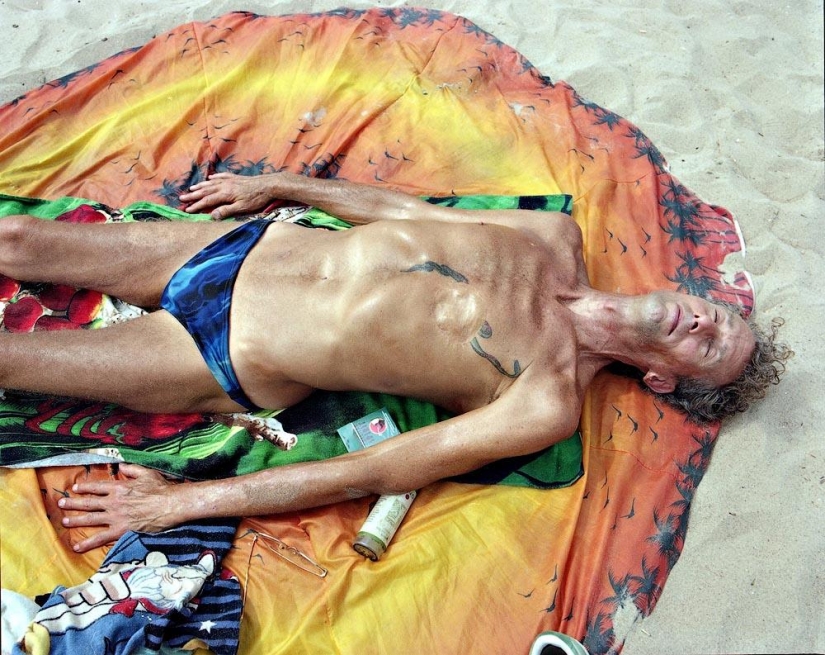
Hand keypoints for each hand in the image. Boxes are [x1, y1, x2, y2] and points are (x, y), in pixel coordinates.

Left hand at [58, 464, 180, 552]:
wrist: (170, 504)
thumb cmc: (161, 488)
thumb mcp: (147, 473)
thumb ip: (132, 469)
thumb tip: (121, 466)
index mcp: (119, 487)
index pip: (97, 486)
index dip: (85, 487)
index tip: (75, 488)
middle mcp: (113, 501)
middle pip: (89, 502)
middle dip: (73, 503)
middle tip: (61, 503)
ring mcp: (115, 517)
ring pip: (90, 519)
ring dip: (76, 520)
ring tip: (64, 521)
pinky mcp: (120, 530)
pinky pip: (100, 538)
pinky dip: (87, 543)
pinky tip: (76, 546)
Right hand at [179, 172, 276, 218]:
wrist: (268, 185)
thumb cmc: (256, 198)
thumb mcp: (242, 208)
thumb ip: (226, 211)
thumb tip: (211, 215)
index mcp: (225, 194)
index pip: (207, 201)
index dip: (196, 205)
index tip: (187, 210)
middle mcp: (224, 185)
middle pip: (205, 191)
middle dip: (193, 195)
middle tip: (181, 198)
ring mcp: (230, 180)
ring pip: (211, 183)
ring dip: (200, 186)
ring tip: (191, 188)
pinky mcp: (236, 178)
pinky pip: (221, 176)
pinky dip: (214, 178)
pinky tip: (210, 178)